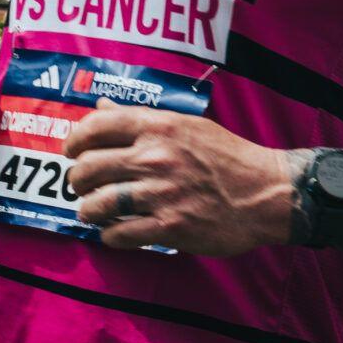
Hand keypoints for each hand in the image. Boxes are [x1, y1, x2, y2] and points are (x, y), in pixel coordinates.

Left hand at [61, 103, 293, 254]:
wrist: (269, 193)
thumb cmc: (230, 158)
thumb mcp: (188, 126)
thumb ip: (142, 119)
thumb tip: (103, 106)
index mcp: (158, 128)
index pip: (95, 126)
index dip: (75, 141)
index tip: (73, 152)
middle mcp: (155, 158)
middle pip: (87, 168)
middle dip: (77, 181)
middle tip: (82, 187)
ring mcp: (161, 194)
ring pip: (97, 204)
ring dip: (89, 211)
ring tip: (94, 212)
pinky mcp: (170, 227)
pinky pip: (120, 234)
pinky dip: (111, 236)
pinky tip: (117, 232)